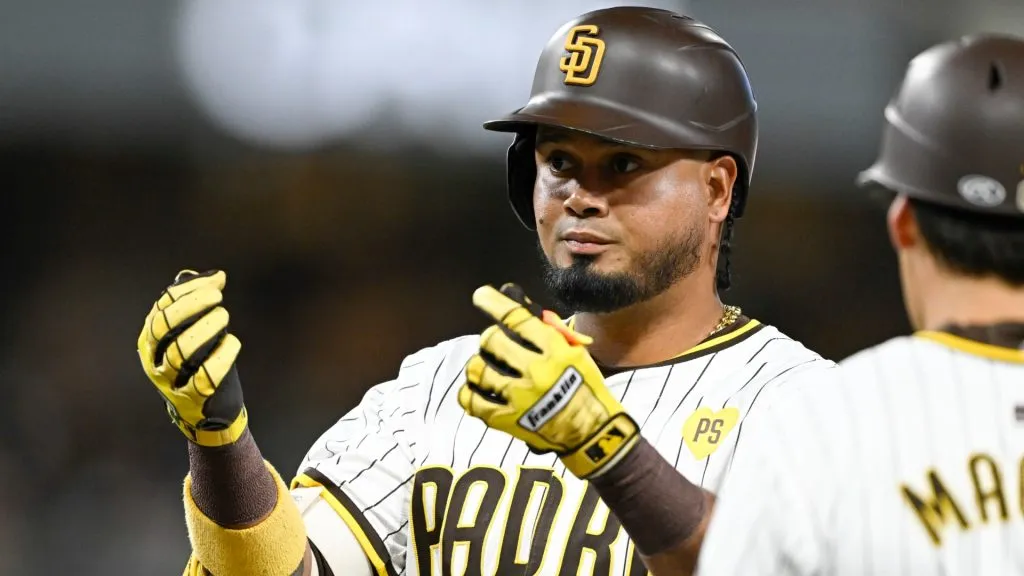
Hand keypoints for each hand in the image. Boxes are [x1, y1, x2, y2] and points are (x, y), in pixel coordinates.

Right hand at [137, 269, 246, 446]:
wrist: (208, 411)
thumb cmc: (202, 363)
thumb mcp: (196, 333)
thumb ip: (200, 305)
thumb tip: (216, 276)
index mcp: (151, 338)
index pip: (162, 307)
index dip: (189, 290)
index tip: (217, 282)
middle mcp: (154, 359)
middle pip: (162, 327)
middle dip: (190, 306)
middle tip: (218, 298)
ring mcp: (170, 381)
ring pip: (179, 352)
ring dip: (205, 329)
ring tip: (225, 317)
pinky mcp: (191, 399)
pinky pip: (203, 378)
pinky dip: (220, 358)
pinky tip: (233, 343)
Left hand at [458, 283, 638, 478]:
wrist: (591, 432)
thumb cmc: (584, 386)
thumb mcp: (574, 352)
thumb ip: (547, 330)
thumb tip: (516, 305)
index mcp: (555, 351)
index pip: (518, 319)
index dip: (495, 303)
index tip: (481, 296)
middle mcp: (535, 372)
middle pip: (492, 341)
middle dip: (491, 338)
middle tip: (496, 344)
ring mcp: (519, 398)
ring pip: (478, 369)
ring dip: (479, 364)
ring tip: (487, 368)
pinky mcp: (507, 421)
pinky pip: (472, 400)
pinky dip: (469, 391)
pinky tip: (477, 387)